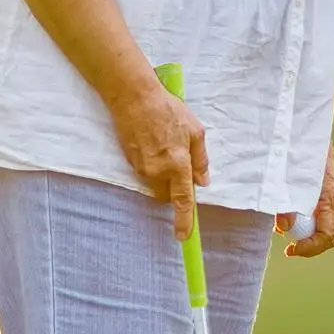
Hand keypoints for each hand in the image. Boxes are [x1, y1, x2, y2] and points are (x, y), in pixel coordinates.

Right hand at [109, 77, 208, 240]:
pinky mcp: (130, 162)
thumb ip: (200, 159)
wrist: (134, 97)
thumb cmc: (168, 110)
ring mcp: (141, 168)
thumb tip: (203, 182)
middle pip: (167, 196)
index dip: (183, 220)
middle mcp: (158, 171)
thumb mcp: (195, 131)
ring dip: (164, 177)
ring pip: (155, 186)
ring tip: (166, 147)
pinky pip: (145, 174)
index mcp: (178, 164)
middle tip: (181, 167)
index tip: (183, 236)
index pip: (182, 200)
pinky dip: (153, 167)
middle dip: (175, 190)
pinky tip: (154, 145)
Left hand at [277, 144, 333, 258]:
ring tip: (282, 226)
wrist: (308, 130)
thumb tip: (285, 227)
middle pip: (329, 237)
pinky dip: (306, 223)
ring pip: (325, 229)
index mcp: (330, 198)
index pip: (327, 236)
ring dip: (306, 234)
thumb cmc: (298, 151)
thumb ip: (286, 203)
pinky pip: (321, 219)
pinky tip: (288, 214)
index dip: (309, 248)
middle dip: (308, 246)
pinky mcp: (327, 196)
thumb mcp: (288, 177)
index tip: (290, 250)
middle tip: (288, 248)